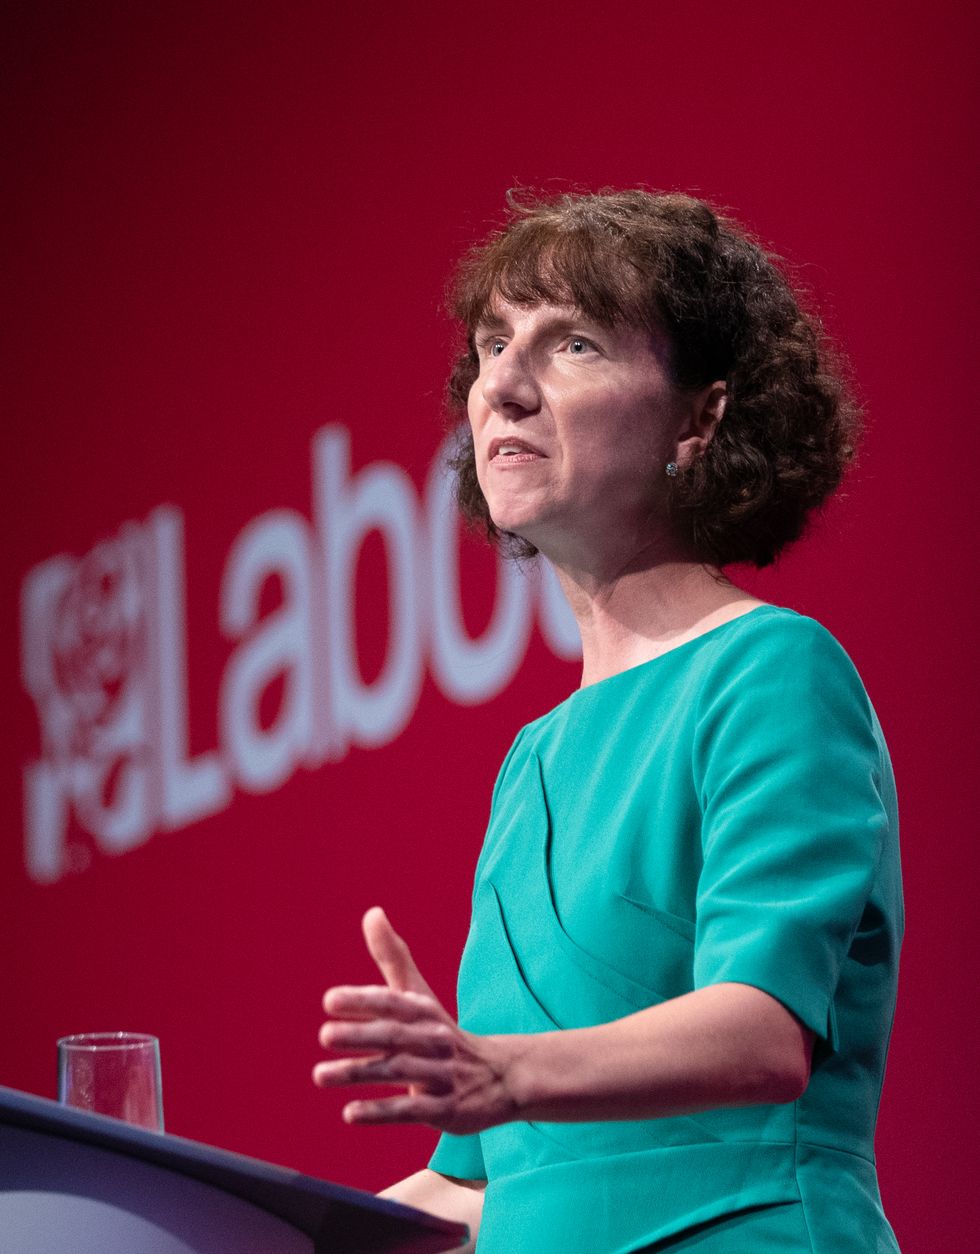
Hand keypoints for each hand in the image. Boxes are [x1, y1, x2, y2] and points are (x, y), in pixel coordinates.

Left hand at [312, 907, 518, 1133]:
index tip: (330, 1000)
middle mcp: (435, 1040)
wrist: (501, 1077)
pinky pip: (410, 1110)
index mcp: (426, 1011)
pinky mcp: (445, 1110)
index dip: (364, 1000)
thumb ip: (393, 958)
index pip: (394, 1002)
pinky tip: (349, 1113)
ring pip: (398, 1072)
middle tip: (324, 1035)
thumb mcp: (421, 996)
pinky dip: (380, 1112)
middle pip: (396, 1036)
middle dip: (361, 1035)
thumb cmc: (443, 1033)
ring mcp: (442, 1075)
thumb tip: (372, 912)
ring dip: (359, 1073)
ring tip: (320, 1075)